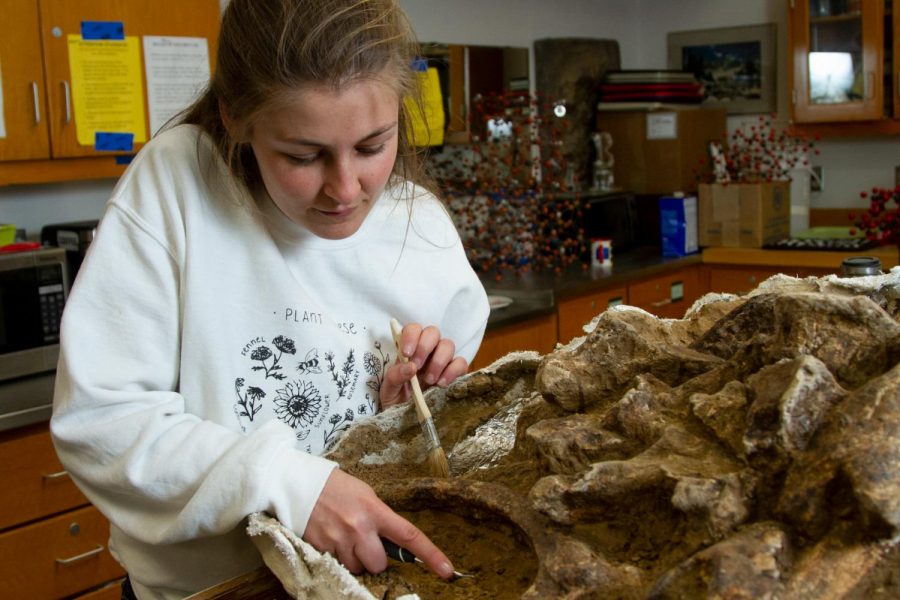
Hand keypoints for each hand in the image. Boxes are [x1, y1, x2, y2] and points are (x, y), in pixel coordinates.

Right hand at [303, 469, 454, 578]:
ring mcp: (339, 541)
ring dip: (354, 558)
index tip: (447, 570)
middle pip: (379, 564)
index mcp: (375, 510)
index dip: (431, 555)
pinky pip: (338, 566)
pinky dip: (336, 558)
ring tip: (343, 537)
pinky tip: (330, 539)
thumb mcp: (365, 495)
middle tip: (363, 541)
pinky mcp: (321, 549)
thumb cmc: (335, 488)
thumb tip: (392, 542)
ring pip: (358, 568)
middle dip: (374, 557)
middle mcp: (358, 528)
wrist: (298, 484)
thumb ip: (379, 518)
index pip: (409, 536)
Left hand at [380, 323, 467, 408]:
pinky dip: (453, 371)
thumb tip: (410, 366)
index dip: (411, 336)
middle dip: (425, 347)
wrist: (405, 418)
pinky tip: (441, 384)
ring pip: (448, 345)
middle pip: (433, 332)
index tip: (407, 353)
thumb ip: (395, 375)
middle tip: (418, 367)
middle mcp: (427, 350)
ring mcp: (442, 360)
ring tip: (429, 380)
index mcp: (408, 348)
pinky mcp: (454, 372)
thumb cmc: (395, 398)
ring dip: (438, 361)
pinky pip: (460, 363)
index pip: (413, 329)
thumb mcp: (388, 388)